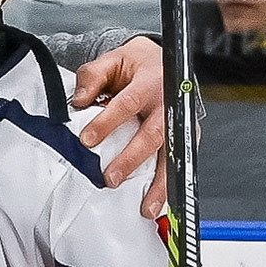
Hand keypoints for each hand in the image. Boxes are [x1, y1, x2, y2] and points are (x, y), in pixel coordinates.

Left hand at [73, 36, 166, 209]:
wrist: (163, 64)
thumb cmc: (137, 66)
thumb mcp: (112, 60)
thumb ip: (92, 76)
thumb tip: (79, 100)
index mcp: (150, 81)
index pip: (128, 103)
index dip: (108, 122)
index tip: (88, 140)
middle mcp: (169, 102)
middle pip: (153, 134)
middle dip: (132, 159)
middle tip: (111, 178)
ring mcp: (180, 121)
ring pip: (173, 154)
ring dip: (160, 183)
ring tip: (145, 206)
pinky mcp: (186, 136)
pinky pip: (180, 162)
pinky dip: (170, 185)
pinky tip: (160, 203)